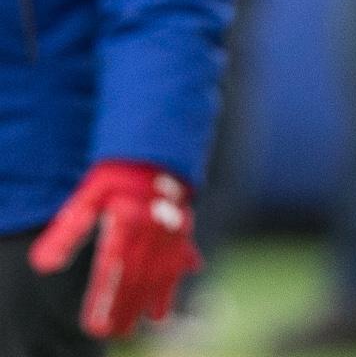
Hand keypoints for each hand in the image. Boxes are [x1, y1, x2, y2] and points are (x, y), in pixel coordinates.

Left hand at [28, 160, 199, 338]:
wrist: (157, 144)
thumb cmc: (117, 172)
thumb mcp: (87, 196)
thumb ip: (68, 231)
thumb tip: (44, 265)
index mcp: (127, 225)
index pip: (112, 271)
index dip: (103, 300)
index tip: (95, 325)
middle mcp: (153, 231)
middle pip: (139, 278)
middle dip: (129, 308)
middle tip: (118, 333)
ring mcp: (172, 229)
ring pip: (166, 270)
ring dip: (161, 296)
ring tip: (156, 320)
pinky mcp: (185, 223)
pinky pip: (186, 250)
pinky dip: (185, 267)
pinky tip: (190, 276)